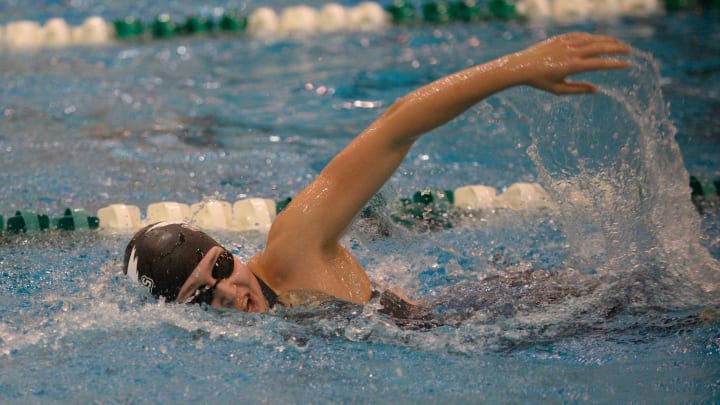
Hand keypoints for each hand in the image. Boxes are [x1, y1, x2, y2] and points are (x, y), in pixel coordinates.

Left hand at [513, 32, 630, 93]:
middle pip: (600, 48)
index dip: (615, 64)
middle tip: (629, 51)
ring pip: (592, 39)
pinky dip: (591, 36)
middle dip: (617, 48)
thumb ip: (577, 89)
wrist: (521, 66)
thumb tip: (595, 90)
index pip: (599, 64)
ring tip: (618, 43)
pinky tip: (598, 39)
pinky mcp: (560, 38)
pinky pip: (580, 35)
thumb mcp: (558, 90)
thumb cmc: (539, 81)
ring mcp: (566, 43)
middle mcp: (571, 52)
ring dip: (606, 40)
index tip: (627, 64)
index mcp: (572, 66)